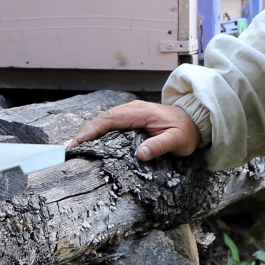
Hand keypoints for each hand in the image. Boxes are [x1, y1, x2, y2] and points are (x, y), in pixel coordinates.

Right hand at [67, 101, 201, 161]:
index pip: (112, 119)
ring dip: (90, 131)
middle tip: (70, 147)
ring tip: (75, 145)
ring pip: (105, 119)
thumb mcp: (177, 141)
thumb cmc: (186, 131)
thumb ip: (159, 146)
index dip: (94, 130)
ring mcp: (131, 112)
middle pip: (104, 118)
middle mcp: (133, 110)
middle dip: (86, 131)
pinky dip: (98, 130)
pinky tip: (91, 141)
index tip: (80, 141)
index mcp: (141, 113)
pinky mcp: (131, 118)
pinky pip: (111, 122)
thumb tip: (140, 154)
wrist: (194, 121)